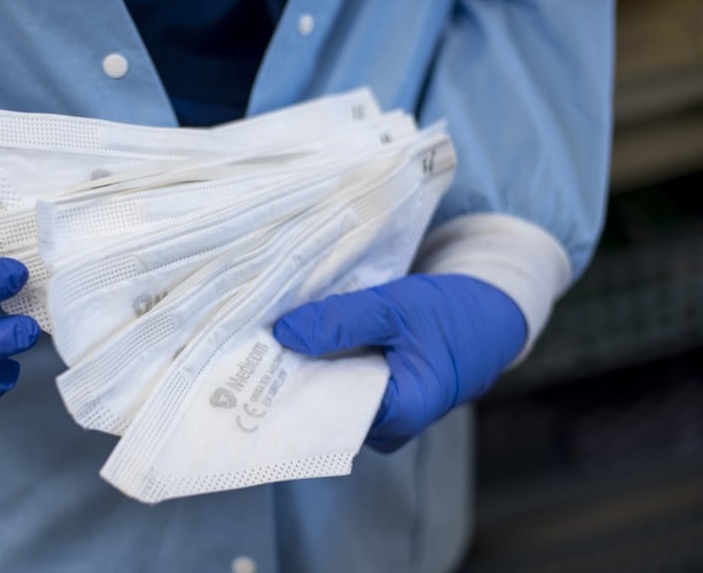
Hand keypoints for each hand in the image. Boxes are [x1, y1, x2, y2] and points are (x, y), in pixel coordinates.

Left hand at [273, 274, 525, 451]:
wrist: (489, 317)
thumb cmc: (450, 315)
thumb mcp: (396, 307)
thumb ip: (342, 322)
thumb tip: (285, 334)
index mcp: (399, 414)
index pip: (326, 413)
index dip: (287, 388)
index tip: (251, 365)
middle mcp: (386, 427)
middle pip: (321, 408)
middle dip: (288, 376)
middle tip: (246, 347)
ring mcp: (379, 416)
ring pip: (325, 395)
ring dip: (301, 367)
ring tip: (265, 340)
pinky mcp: (374, 399)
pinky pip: (335, 384)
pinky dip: (319, 362)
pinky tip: (295, 340)